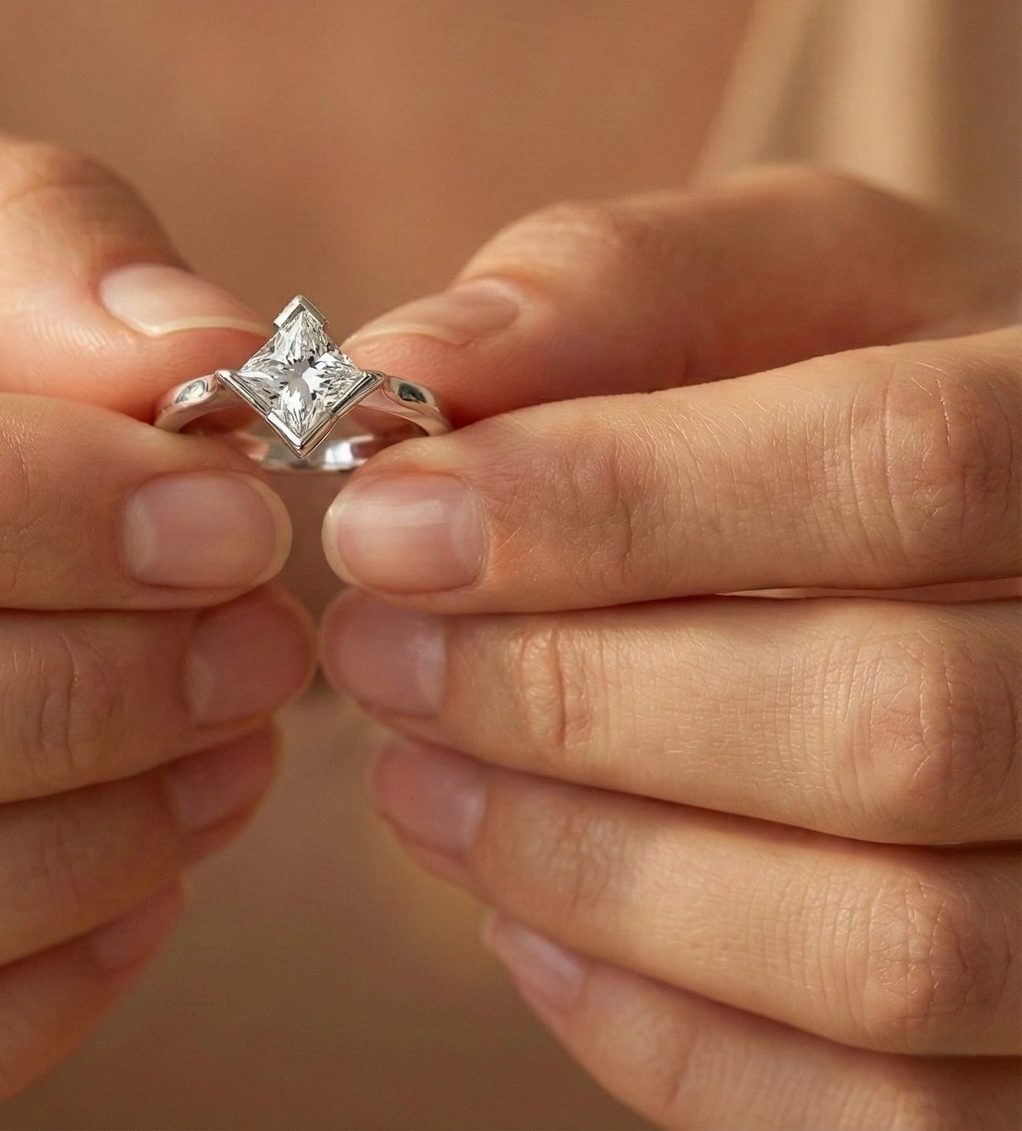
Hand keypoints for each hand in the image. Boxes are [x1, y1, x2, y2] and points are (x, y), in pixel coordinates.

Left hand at [321, 168, 1019, 1128]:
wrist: (977, 561)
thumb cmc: (855, 393)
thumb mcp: (771, 287)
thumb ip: (604, 290)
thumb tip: (413, 358)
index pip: (897, 469)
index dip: (607, 503)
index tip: (385, 521)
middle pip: (886, 724)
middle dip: (565, 696)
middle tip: (373, 651)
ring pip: (881, 948)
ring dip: (584, 865)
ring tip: (413, 773)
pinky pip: (876, 1111)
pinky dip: (655, 1025)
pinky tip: (520, 917)